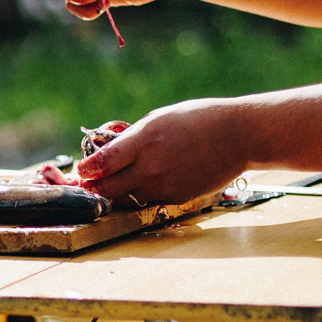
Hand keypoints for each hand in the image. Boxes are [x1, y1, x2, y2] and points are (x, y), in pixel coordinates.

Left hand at [76, 98, 246, 204]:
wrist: (239, 136)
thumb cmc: (197, 120)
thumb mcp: (158, 120)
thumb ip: (131, 138)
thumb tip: (106, 152)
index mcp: (144, 140)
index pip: (103, 162)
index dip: (86, 169)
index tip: (81, 169)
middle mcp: (152, 166)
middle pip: (108, 188)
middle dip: (94, 186)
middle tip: (89, 182)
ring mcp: (165, 185)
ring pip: (126, 198)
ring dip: (115, 193)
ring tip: (113, 183)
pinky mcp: (177, 198)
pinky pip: (148, 201)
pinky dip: (140, 195)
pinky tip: (143, 184)